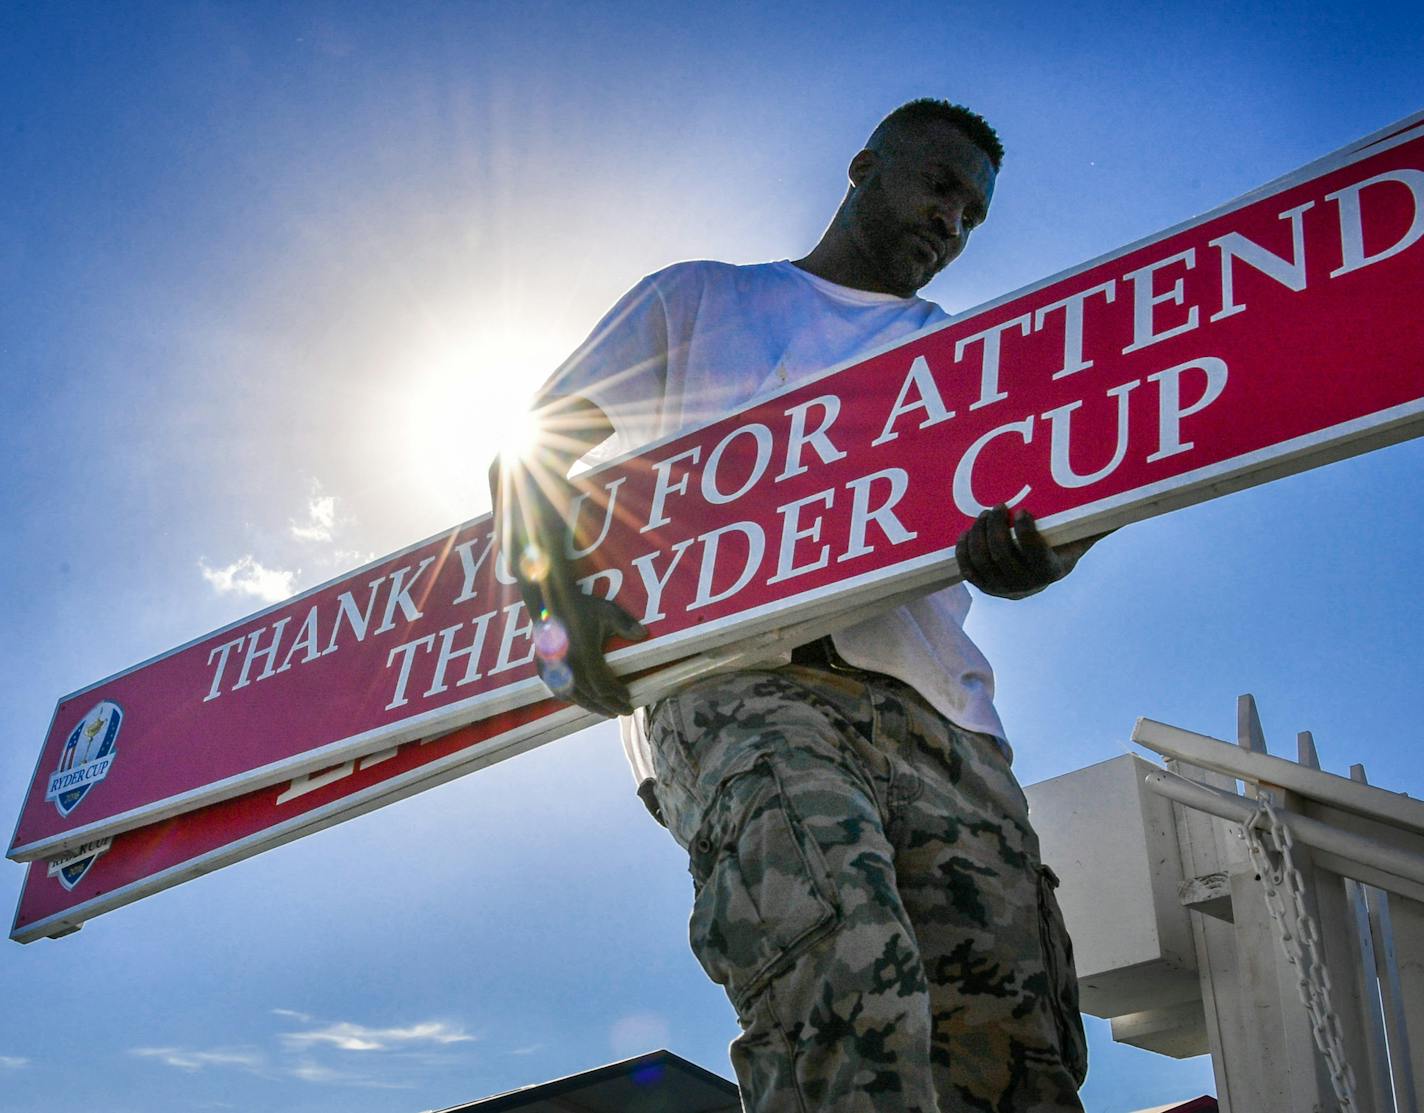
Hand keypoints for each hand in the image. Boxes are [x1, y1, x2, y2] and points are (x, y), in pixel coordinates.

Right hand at [525, 565, 647, 717]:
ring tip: (608, 712)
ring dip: (593, 707)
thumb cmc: (579, 607)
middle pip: (591, 696)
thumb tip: (644, 634)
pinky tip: (583, 701)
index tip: (628, 697)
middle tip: (625, 711)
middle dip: (610, 706)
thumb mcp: (606, 611)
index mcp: (585, 655)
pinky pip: (560, 691)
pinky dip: (574, 699)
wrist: (548, 602)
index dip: (616, 695)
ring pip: (575, 697)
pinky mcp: (544, 669)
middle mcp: (569, 666)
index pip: (602, 685)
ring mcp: (554, 670)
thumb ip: (625, 624)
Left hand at [955, 504, 1103, 599]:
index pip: (1033, 551)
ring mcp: (1003, 588)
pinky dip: (964, 551)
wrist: (1042, 574)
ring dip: (979, 533)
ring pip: (983, 559)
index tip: (1022, 511)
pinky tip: (967, 533)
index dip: (1024, 531)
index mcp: (1050, 570)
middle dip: (996, 526)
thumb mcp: (1080, 537)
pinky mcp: (985, 588)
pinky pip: (969, 571)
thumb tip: (1122, 507)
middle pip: (1002, 553)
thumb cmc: (1062, 546)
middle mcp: (1026, 584)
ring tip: (984, 515)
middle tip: (998, 507)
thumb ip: (1097, 523)